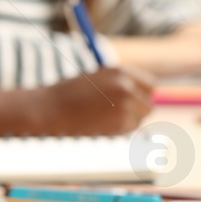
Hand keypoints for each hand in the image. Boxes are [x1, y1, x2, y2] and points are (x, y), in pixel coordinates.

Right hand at [40, 66, 155, 134]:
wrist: (50, 108)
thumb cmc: (68, 94)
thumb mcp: (96, 80)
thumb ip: (119, 85)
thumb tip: (140, 97)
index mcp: (120, 71)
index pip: (149, 85)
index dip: (142, 95)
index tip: (135, 102)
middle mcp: (127, 86)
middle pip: (148, 104)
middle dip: (137, 111)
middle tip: (120, 116)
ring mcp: (126, 104)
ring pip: (139, 119)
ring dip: (127, 121)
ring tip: (102, 118)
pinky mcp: (122, 122)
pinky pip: (129, 128)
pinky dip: (118, 129)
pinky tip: (99, 124)